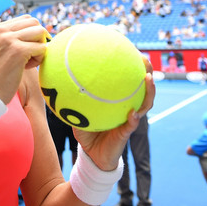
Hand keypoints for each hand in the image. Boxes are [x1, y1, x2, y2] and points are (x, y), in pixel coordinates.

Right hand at [0, 15, 49, 103]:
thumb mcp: (2, 48)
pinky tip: (27, 67)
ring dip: (39, 48)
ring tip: (28, 61)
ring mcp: (10, 40)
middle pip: (35, 23)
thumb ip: (14, 36)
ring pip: (40, 33)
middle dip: (38, 38)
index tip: (27, 48)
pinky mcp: (19, 51)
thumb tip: (39, 30)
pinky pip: (42, 48)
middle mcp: (2, 30)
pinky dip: (39, 59)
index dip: (32, 33)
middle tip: (30, 54)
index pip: (26, 19)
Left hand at [73, 55, 154, 170]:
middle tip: (145, 59)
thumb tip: (58, 79)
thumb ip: (72, 98)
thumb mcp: (77, 111)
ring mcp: (129, 120)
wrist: (91, 155)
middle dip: (147, 72)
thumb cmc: (86, 130)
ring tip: (148, 79)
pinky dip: (133, 119)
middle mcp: (127, 108)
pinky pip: (132, 125)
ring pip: (145, 104)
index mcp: (118, 101)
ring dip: (148, 92)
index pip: (127, 81)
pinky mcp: (126, 134)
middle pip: (142, 87)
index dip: (132, 67)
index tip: (131, 50)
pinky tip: (133, 114)